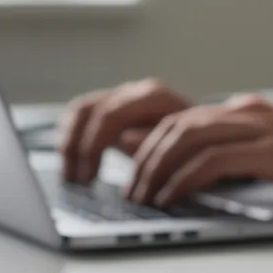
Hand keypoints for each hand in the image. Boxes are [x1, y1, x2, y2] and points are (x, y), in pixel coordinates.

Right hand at [57, 79, 191, 181]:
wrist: (203, 140)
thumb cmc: (195, 148)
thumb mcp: (181, 150)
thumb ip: (154, 143)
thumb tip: (127, 138)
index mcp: (155, 97)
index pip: (111, 114)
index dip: (94, 145)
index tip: (90, 177)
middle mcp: (135, 92)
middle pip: (91, 110)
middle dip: (80, 147)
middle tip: (77, 180)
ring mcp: (122, 97)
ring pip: (81, 110)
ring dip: (70, 142)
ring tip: (69, 176)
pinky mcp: (113, 108)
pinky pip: (81, 115)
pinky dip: (71, 137)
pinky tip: (70, 162)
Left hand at [126, 94, 272, 211]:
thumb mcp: (267, 155)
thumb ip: (229, 156)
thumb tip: (182, 172)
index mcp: (244, 111)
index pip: (180, 118)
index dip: (147, 144)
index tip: (131, 173)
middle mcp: (248, 111)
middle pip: (176, 124)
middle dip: (144, 158)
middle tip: (131, 191)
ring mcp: (261, 128)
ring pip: (189, 137)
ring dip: (158, 168)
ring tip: (145, 197)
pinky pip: (215, 160)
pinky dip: (187, 178)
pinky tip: (174, 197)